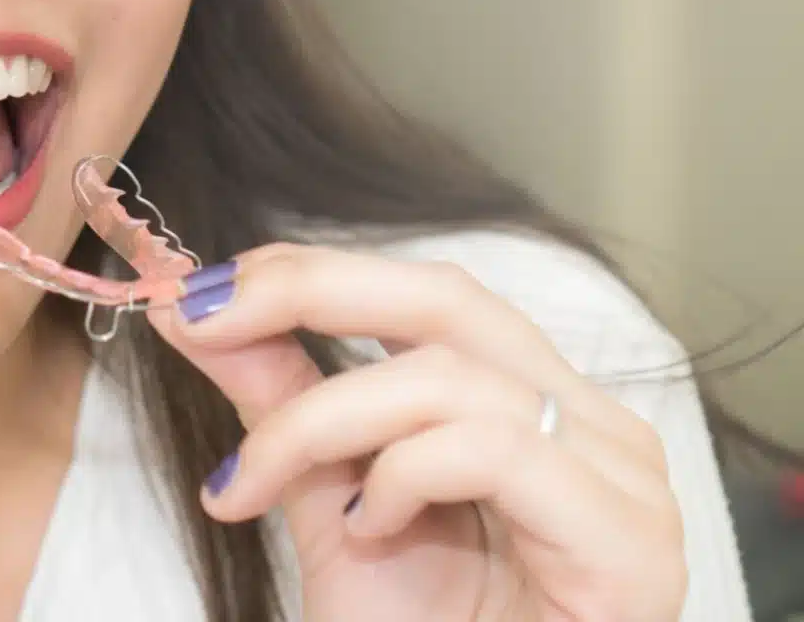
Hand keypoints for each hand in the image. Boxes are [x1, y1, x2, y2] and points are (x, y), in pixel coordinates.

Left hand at [148, 242, 687, 621]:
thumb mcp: (326, 503)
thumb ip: (279, 401)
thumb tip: (192, 309)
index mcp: (531, 405)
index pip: (426, 296)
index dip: (312, 274)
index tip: (201, 292)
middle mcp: (589, 425)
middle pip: (449, 298)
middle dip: (310, 291)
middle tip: (205, 317)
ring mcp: (620, 480)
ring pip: (452, 376)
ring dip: (321, 419)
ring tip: (256, 482)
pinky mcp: (624, 542)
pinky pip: (496, 450)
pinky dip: (404, 475)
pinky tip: (365, 528)